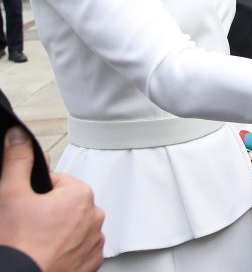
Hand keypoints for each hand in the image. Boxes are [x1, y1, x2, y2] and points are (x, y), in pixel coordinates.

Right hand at [0, 127, 104, 271]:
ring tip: (37, 241)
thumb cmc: (19, 244)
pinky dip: (67, 249)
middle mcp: (95, 216)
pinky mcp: (91, 262)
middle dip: (48, 211)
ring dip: (59, 230)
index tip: (26, 207)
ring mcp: (95, 241)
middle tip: (29, 225)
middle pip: (66, 204)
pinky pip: (80, 248)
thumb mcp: (11, 194)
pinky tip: (49, 253)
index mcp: (81, 195)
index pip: (58, 182)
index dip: (36, 193)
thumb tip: (19, 137)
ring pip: (74, 226)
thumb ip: (17, 160)